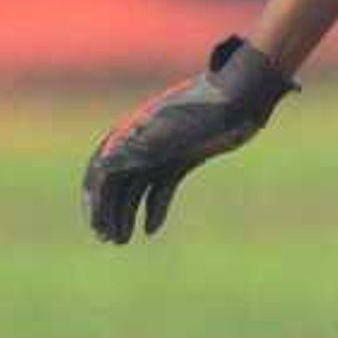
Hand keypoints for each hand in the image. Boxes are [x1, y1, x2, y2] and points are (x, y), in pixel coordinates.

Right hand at [85, 37, 293, 243]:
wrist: (241, 97)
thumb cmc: (205, 110)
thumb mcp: (171, 131)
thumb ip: (138, 148)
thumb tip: (102, 167)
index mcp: (130, 135)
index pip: (101, 172)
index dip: (95, 200)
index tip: (96, 227)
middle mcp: (141, 144)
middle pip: (115, 184)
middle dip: (108, 212)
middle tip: (110, 240)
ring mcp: (162, 152)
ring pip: (135, 189)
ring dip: (126, 214)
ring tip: (122, 240)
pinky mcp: (182, 158)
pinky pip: (160, 188)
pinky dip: (154, 208)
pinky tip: (151, 229)